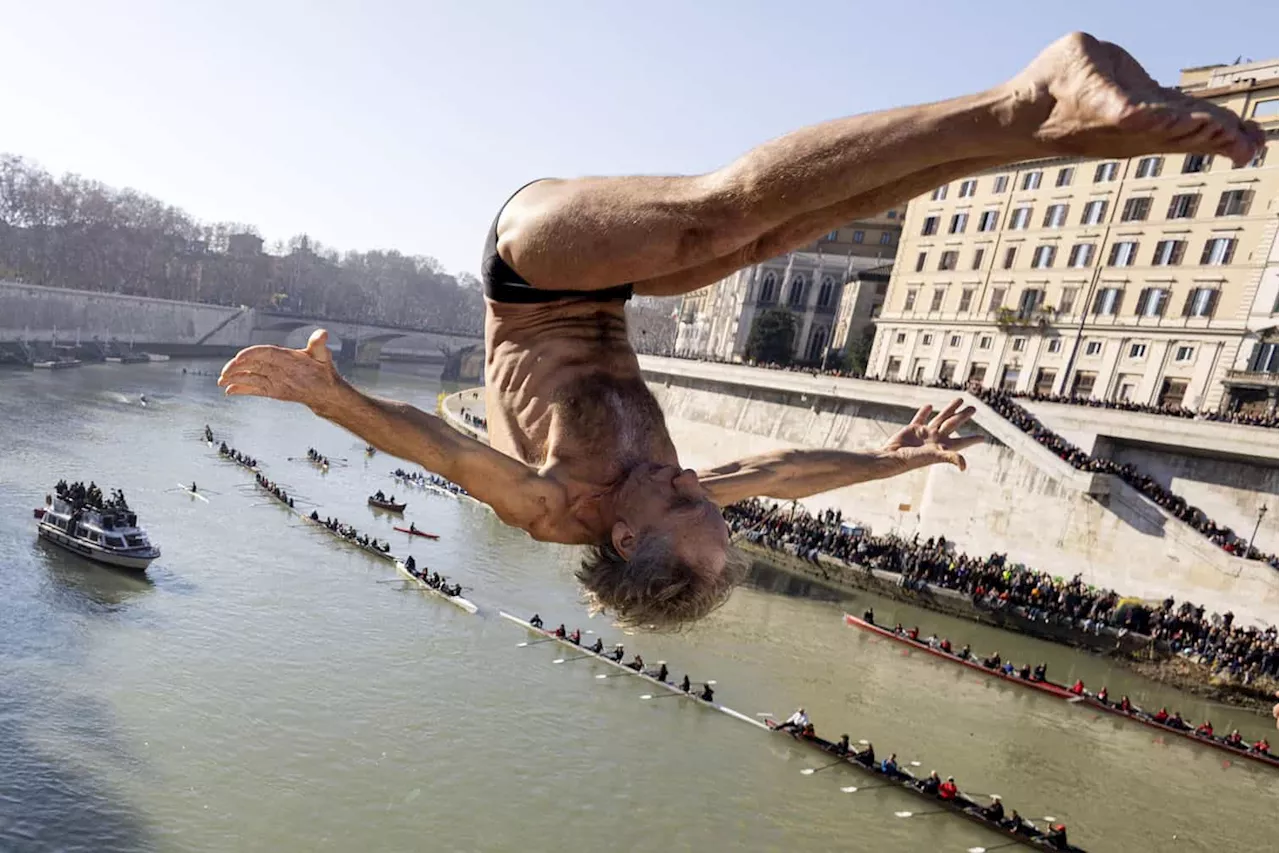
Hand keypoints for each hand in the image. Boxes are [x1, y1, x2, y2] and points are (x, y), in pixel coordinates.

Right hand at [217, 329, 345, 413]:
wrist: (324, 388)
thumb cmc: (322, 369)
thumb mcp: (321, 356)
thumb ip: (318, 345)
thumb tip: (323, 333)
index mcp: (283, 355)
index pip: (264, 352)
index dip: (251, 354)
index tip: (239, 357)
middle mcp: (274, 365)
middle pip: (251, 364)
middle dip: (236, 367)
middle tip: (224, 373)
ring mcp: (271, 377)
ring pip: (249, 376)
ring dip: (235, 378)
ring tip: (221, 382)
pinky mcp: (270, 389)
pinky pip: (254, 389)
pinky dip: (241, 390)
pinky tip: (229, 392)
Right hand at [881, 398, 983, 471]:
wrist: (891, 458)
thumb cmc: (912, 460)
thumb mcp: (933, 457)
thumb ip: (950, 458)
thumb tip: (964, 466)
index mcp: (943, 447)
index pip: (962, 442)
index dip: (972, 439)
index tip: (982, 438)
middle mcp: (936, 439)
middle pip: (953, 424)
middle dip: (963, 417)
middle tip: (973, 409)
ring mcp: (924, 433)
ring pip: (940, 418)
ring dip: (950, 409)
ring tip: (960, 400)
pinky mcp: (912, 429)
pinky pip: (921, 418)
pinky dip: (924, 412)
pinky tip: (930, 406)